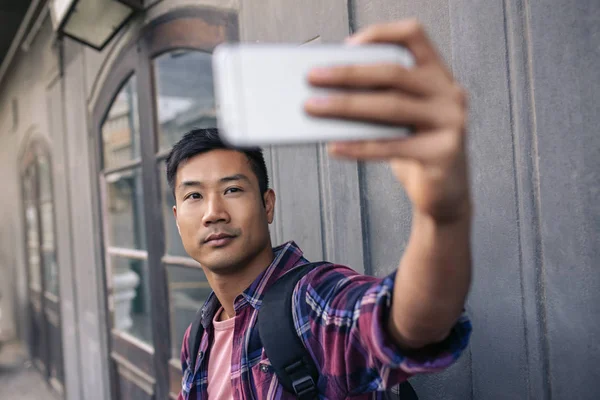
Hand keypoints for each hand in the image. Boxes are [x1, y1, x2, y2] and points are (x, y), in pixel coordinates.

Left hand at [305, 19, 470, 222]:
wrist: (444, 193)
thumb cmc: (415, 150)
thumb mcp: (400, 119)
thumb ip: (377, 100)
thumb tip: (326, 92)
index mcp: (438, 75)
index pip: (413, 37)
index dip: (380, 34)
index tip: (347, 45)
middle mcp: (449, 94)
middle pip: (394, 73)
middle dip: (348, 74)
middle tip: (313, 77)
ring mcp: (450, 123)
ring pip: (391, 107)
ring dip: (346, 106)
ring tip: (314, 108)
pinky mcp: (443, 153)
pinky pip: (392, 147)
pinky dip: (359, 146)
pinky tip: (334, 146)